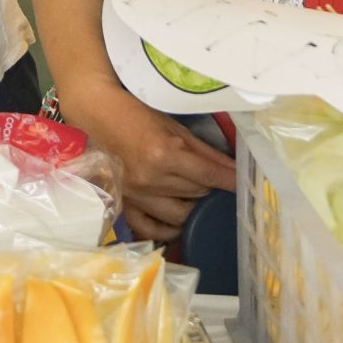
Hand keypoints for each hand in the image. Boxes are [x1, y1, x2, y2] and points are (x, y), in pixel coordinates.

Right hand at [57, 79, 235, 243]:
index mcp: (164, 154)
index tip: (244, 184)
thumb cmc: (137, 114)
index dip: (231, 180)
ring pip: (181, 212)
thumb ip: (205, 152)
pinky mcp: (126, 204)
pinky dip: (168, 228)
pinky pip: (151, 228)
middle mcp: (151, 179)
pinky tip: (178, 221)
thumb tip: (233, 169)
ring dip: (193, 203)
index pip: (209, 175)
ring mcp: (137, 195)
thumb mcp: (175, 128)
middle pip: (197, 193)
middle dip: (210, 186)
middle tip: (212, 178)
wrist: (97, 116)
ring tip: (194, 192)